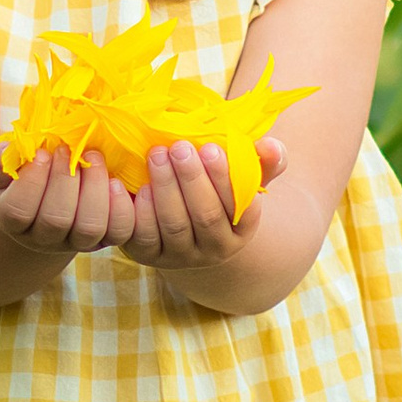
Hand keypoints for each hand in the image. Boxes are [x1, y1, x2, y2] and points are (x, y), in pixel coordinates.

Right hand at [0, 139, 126, 256]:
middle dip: (64, 178)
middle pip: (55, 220)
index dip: (32, 181)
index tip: (42, 152)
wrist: (46, 199)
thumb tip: (12, 151)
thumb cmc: (21, 175)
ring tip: (93, 157)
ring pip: (89, 227)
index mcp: (12, 220)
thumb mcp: (3, 165)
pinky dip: (122, 206)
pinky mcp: (106, 237)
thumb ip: (0, 158)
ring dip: (94, 188)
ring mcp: (76, 241)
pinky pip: (120, 231)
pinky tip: (115, 181)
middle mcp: (43, 238)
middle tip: (68, 149)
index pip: (17, 211)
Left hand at [113, 133, 287, 272]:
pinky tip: (129, 184)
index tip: (211, 148)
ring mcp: (180, 255)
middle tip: (179, 147)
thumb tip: (272, 146)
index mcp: (242, 229)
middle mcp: (214, 249)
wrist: (186, 223)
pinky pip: (143, 236)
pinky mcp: (148, 255)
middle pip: (206, 216)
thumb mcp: (243, 178)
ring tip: (157, 155)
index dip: (225, 179)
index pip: (241, 208)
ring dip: (165, 188)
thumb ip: (262, 162)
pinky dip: (136, 210)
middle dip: (192, 179)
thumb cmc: (218, 191)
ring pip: (174, 225)